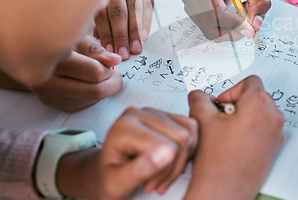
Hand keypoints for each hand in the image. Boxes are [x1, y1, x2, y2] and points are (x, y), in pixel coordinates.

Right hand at [29, 35, 123, 111]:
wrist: (31, 52)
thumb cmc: (59, 40)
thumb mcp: (77, 37)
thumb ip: (97, 50)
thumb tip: (115, 60)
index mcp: (54, 58)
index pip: (94, 72)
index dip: (109, 68)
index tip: (113, 63)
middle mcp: (46, 80)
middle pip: (95, 91)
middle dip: (112, 83)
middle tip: (115, 74)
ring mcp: (48, 94)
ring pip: (90, 100)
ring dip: (102, 88)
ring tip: (97, 74)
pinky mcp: (51, 103)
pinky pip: (81, 104)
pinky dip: (91, 94)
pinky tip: (85, 81)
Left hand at [56, 107, 197, 199]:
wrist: (105, 172)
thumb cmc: (108, 178)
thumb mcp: (117, 183)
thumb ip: (140, 169)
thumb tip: (168, 152)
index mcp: (126, 125)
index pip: (168, 146)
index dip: (165, 171)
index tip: (150, 185)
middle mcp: (140, 113)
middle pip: (182, 137)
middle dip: (174, 166)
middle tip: (156, 181)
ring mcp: (154, 112)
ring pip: (190, 131)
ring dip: (183, 159)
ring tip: (162, 172)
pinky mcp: (166, 115)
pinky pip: (192, 127)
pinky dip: (188, 149)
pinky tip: (171, 161)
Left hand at [94, 0, 157, 59]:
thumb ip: (99, 12)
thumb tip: (96, 38)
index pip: (101, 11)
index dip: (104, 33)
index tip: (108, 51)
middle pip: (118, 11)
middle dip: (120, 35)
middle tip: (122, 54)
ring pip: (134, 9)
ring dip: (134, 32)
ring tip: (135, 49)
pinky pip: (147, 6)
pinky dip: (145, 22)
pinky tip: (143, 36)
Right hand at [182, 0, 269, 40]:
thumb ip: (259, 1)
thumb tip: (255, 26)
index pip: (215, 11)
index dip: (234, 23)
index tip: (251, 28)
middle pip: (211, 26)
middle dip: (234, 30)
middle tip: (251, 26)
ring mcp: (191, 6)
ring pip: (212, 32)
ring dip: (231, 29)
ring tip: (241, 13)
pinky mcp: (195, 15)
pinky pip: (211, 30)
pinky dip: (226, 29)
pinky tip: (233, 15)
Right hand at [185, 76, 284, 199]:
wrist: (223, 191)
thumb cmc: (217, 161)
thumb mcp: (201, 119)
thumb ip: (200, 98)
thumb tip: (201, 96)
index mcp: (259, 104)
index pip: (250, 81)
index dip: (231, 90)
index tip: (221, 103)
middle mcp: (273, 117)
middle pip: (256, 97)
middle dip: (237, 104)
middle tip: (221, 118)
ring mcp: (276, 134)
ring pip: (260, 113)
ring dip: (243, 117)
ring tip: (226, 132)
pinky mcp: (274, 148)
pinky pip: (264, 129)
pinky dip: (250, 130)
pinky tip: (232, 143)